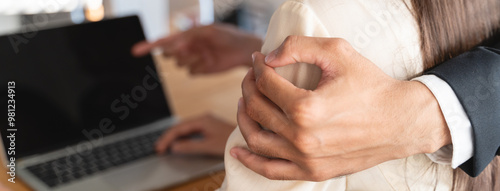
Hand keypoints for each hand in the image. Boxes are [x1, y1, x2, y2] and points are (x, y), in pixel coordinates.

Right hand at [132, 24, 261, 73]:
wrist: (244, 51)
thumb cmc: (228, 36)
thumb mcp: (209, 31)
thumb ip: (190, 37)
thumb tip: (175, 46)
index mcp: (187, 35)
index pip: (163, 40)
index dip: (149, 46)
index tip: (135, 51)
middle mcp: (187, 47)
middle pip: (169, 53)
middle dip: (177, 52)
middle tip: (191, 48)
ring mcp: (193, 59)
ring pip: (179, 64)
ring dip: (190, 60)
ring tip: (206, 54)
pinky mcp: (200, 69)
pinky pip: (191, 72)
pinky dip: (198, 68)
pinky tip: (210, 62)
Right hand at [155, 114, 234, 156]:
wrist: (248, 139)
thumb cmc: (232, 141)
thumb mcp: (209, 146)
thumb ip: (190, 146)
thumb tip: (174, 147)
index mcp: (202, 120)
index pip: (178, 128)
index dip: (167, 138)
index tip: (159, 148)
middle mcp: (204, 118)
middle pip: (180, 127)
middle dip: (168, 137)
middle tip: (159, 148)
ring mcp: (207, 122)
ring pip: (186, 129)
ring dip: (175, 137)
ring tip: (165, 147)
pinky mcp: (210, 127)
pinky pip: (192, 131)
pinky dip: (183, 137)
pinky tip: (179, 143)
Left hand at [230, 36, 451, 180]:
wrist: (401, 121)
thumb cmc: (372, 86)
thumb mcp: (339, 53)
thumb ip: (299, 47)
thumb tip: (269, 57)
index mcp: (306, 108)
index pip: (265, 84)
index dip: (257, 68)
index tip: (258, 60)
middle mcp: (301, 137)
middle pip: (257, 109)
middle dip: (248, 87)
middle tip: (251, 77)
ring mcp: (305, 158)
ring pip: (256, 139)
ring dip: (244, 118)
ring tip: (244, 104)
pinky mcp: (312, 171)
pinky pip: (270, 170)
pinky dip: (250, 160)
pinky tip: (238, 150)